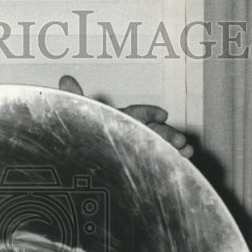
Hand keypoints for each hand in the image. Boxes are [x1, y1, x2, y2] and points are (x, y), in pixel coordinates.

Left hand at [58, 75, 193, 158]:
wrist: (71, 172)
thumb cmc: (76, 140)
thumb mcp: (78, 118)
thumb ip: (75, 100)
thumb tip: (65, 79)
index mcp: (118, 121)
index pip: (136, 114)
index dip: (149, 113)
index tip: (162, 115)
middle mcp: (129, 134)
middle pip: (153, 131)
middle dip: (168, 134)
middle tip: (180, 141)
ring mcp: (134, 150)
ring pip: (159, 146)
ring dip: (174, 147)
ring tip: (187, 152)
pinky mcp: (136, 165)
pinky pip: (157, 162)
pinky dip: (171, 163)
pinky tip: (182, 165)